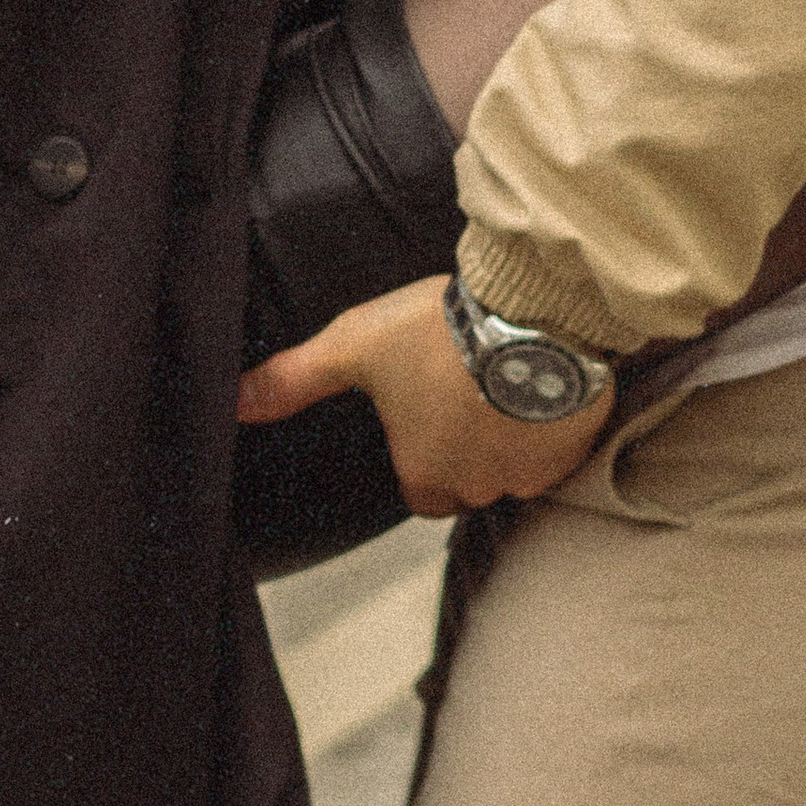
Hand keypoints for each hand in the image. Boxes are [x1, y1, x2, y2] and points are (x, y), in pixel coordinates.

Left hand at [236, 275, 615, 514]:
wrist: (530, 312)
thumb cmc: (437, 331)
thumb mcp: (353, 344)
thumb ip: (294, 379)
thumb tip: (232, 403)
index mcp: (423, 470)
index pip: (420, 493)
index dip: (422, 458)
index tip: (428, 419)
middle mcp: (476, 484)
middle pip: (469, 484)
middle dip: (469, 451)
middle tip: (468, 393)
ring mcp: (528, 471)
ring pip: (515, 470)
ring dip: (511, 439)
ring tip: (507, 384)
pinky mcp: (572, 450)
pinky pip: (560, 453)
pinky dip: (552, 427)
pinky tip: (543, 386)